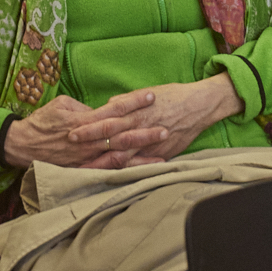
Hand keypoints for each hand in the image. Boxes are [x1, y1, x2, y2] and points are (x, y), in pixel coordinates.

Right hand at [1, 93, 156, 169]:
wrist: (22, 145)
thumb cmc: (41, 121)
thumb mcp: (61, 104)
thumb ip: (84, 107)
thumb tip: (101, 109)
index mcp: (84, 120)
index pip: (115, 109)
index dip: (134, 102)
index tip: (152, 96)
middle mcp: (89, 140)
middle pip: (122, 134)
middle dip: (145, 131)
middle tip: (166, 127)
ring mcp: (88, 158)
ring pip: (119, 156)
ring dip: (141, 154)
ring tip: (162, 153)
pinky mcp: (84, 170)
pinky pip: (109, 172)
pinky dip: (126, 171)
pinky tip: (140, 171)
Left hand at [64, 76, 244, 165]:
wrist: (199, 105)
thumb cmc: (173, 95)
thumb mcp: (147, 92)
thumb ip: (126, 101)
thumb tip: (108, 105)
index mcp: (136, 110)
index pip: (106, 119)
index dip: (89, 126)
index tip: (71, 131)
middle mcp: (141, 126)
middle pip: (110, 138)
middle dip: (90, 145)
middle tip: (71, 151)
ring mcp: (150, 142)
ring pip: (123, 155)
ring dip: (104, 162)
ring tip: (86, 170)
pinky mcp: (160, 153)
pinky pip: (141, 164)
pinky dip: (127, 171)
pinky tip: (114, 178)